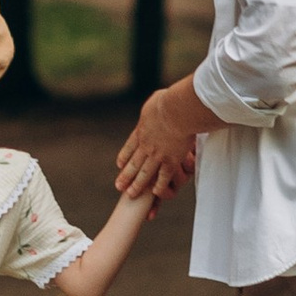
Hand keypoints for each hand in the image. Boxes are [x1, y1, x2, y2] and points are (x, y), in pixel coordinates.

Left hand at [115, 78, 213, 198]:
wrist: (176, 112)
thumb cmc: (168, 102)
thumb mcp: (155, 101)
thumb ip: (154, 107)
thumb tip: (157, 103)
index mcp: (141, 130)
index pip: (130, 146)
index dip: (125, 156)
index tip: (119, 164)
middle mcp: (146, 145)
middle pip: (133, 164)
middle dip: (126, 176)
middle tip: (118, 186)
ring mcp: (157, 155)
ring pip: (144, 174)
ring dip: (137, 185)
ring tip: (130, 194)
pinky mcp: (170, 161)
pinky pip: (163, 177)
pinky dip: (159, 186)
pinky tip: (155, 193)